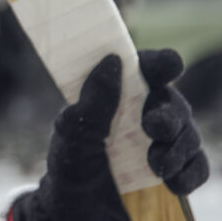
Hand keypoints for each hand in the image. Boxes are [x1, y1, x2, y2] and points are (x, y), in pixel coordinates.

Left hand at [12, 51, 208, 220]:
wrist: (74, 215)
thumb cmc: (70, 166)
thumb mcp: (72, 134)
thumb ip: (92, 101)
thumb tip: (113, 61)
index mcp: (118, 96)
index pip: (145, 69)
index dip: (161, 62)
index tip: (167, 65)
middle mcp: (144, 115)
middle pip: (172, 102)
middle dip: (168, 114)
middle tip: (154, 128)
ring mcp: (163, 145)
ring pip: (188, 134)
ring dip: (177, 147)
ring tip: (155, 165)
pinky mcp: (176, 174)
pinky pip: (197, 167)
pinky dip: (189, 173)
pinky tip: (171, 182)